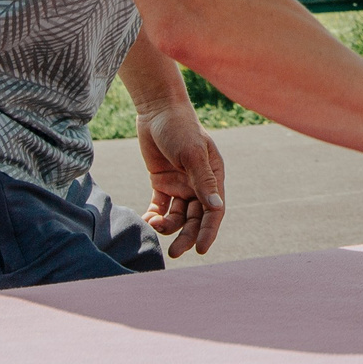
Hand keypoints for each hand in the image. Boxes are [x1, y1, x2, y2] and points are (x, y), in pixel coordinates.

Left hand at [136, 104, 226, 258]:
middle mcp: (198, 184)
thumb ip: (203, 182)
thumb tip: (216, 208)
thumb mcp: (192, 154)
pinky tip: (146, 220)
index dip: (208, 232)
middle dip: (186, 236)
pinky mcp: (162, 183)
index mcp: (213, 177)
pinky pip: (160, 207)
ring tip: (153, 225)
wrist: (157, 110)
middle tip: (174, 252)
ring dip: (167, 225)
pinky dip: (154, 216)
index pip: (214, 211)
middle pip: (195, 218)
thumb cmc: (180, 128)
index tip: (200, 250)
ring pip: (177, 216)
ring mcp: (180, 184)